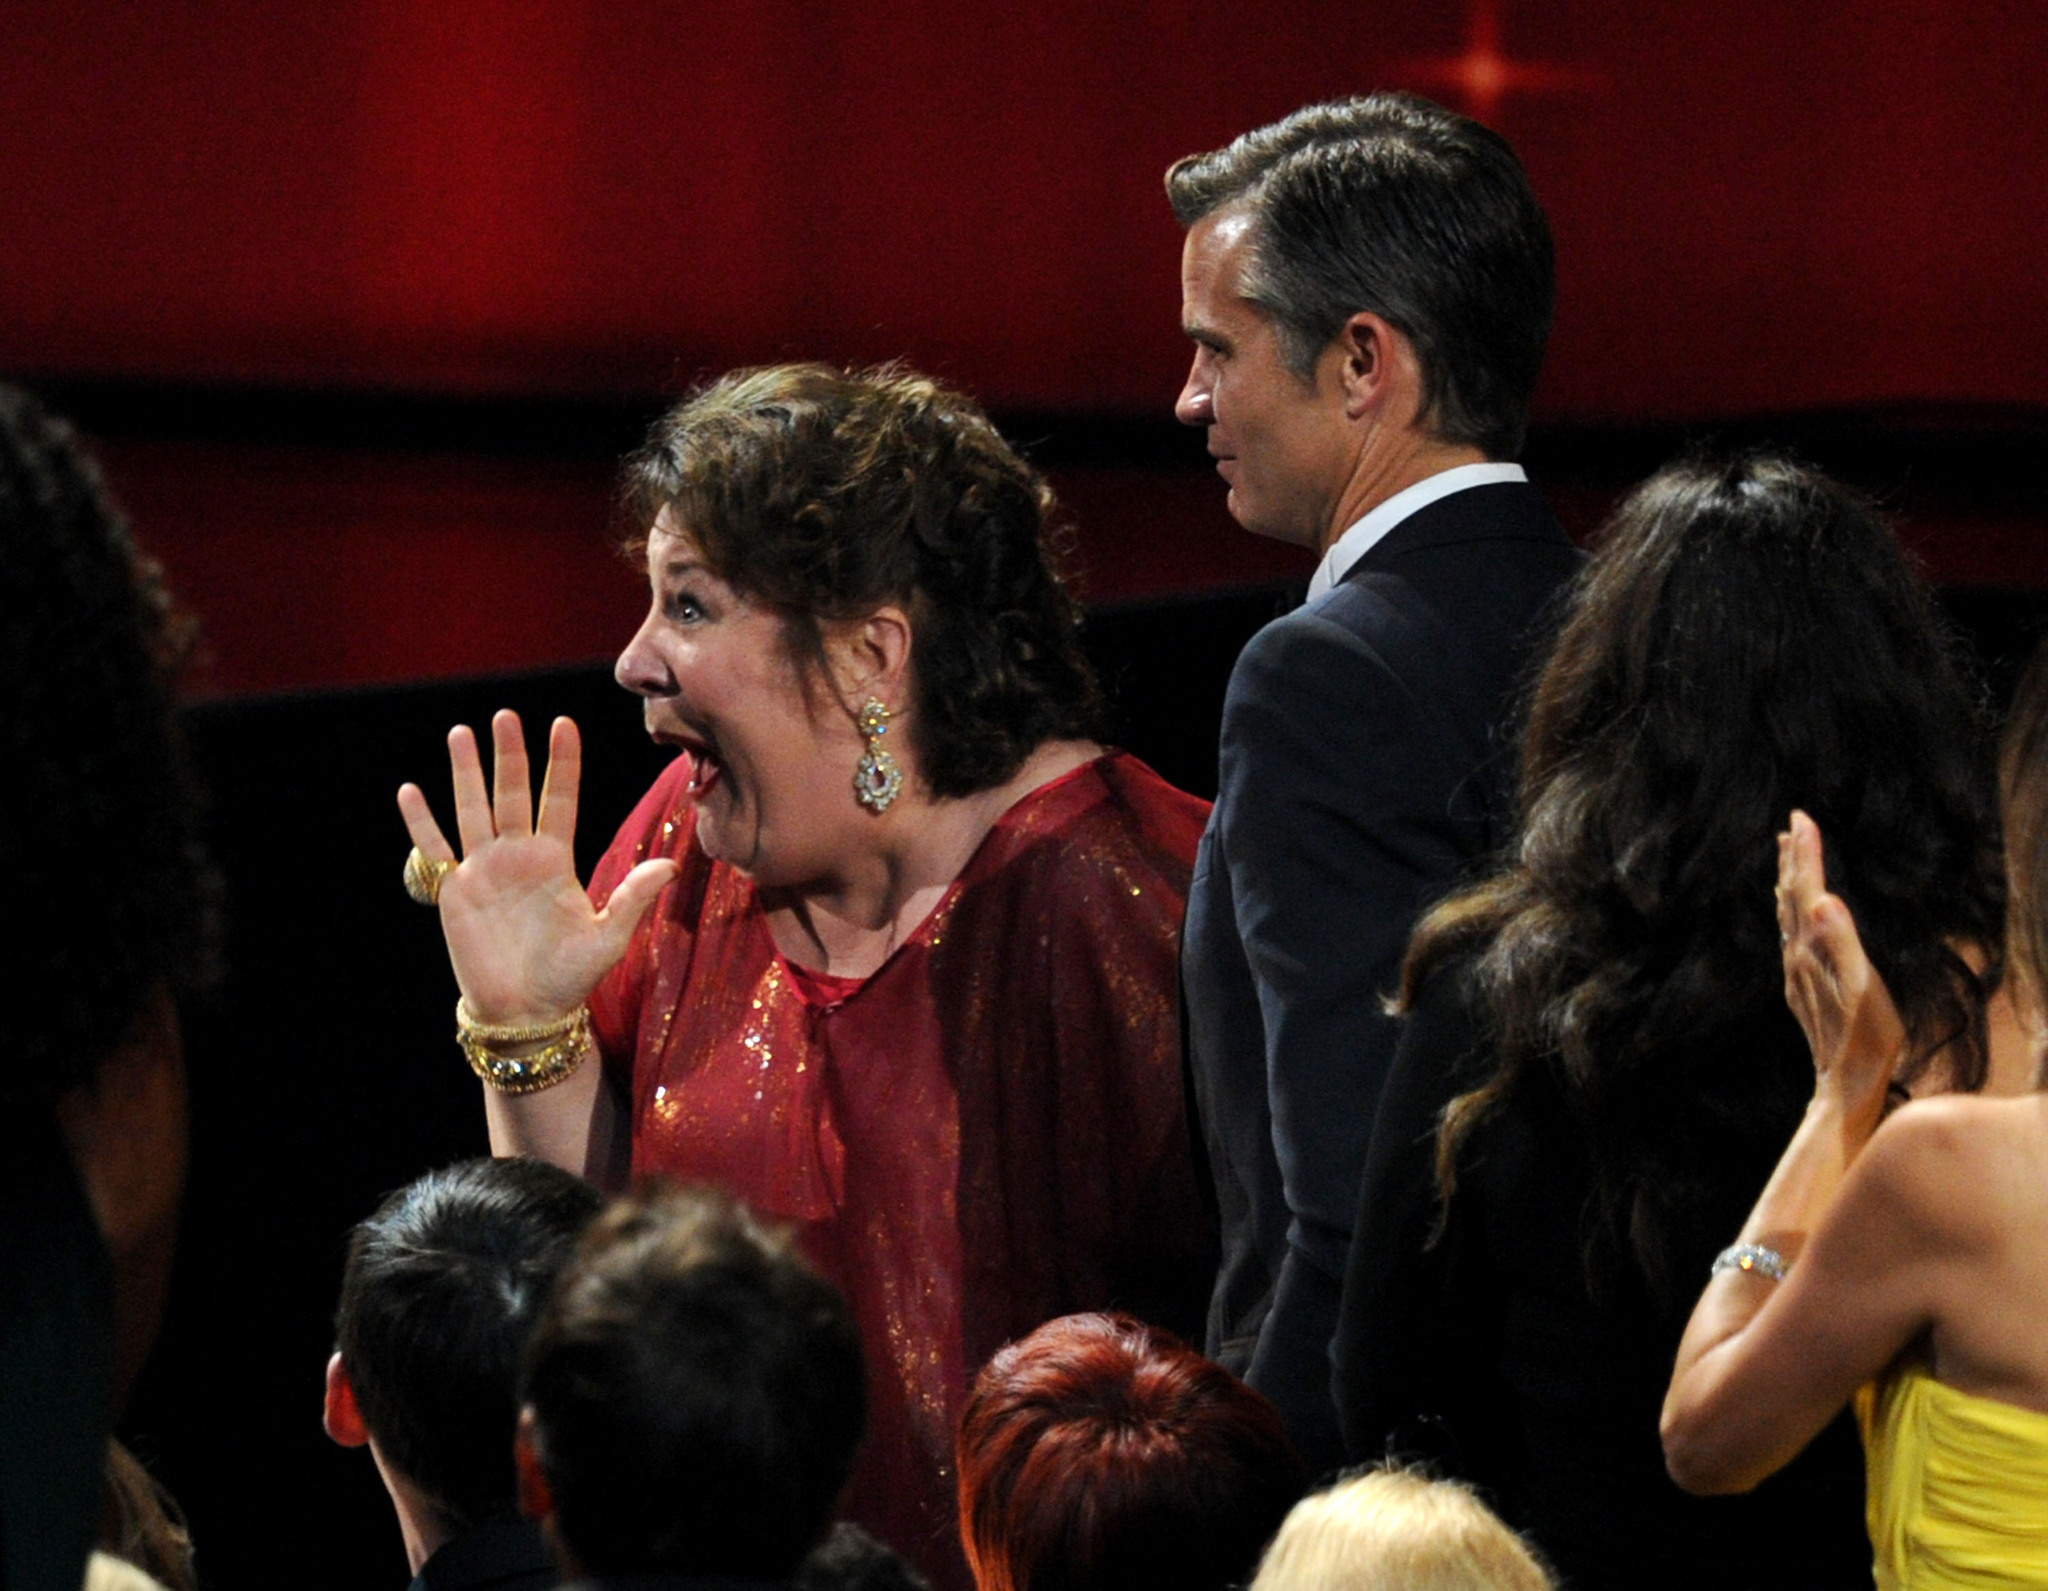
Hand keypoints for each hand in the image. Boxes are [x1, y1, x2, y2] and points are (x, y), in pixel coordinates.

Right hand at [397, 710, 676, 1024]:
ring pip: (472, 809)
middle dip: (510, 755)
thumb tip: (671, 864)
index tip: (563, 723)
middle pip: (512, 793)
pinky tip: (410, 790)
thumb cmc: (570, 977)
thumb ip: (633, 897)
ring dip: (465, 773)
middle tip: (506, 715)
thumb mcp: (608, 938)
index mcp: (557, 858)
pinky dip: (421, 822)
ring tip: (461, 733)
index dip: (561, 762)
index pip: (560, 798)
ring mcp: (485, 869)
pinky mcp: (455, 891)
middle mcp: (519, 855)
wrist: (526, 1011)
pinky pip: (435, 849)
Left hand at [1776, 810, 1903, 1121]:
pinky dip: (1791, 907)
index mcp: (1813, 949)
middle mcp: (1797, 954)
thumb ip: (1843, 943)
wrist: (1844, 1084)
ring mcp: (1796, 969)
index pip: (1807, 889)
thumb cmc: (1866, 1038)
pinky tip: (1793, 908)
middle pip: (1791, 895)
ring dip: (1789, 878)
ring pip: (1787, 912)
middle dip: (1793, 857)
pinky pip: (1791, 932)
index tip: (1802, 817)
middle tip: (1793, 821)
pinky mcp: (1800, 983)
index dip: (1806, 853)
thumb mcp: (1864, 990)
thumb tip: (1823, 899)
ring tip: (1787, 851)